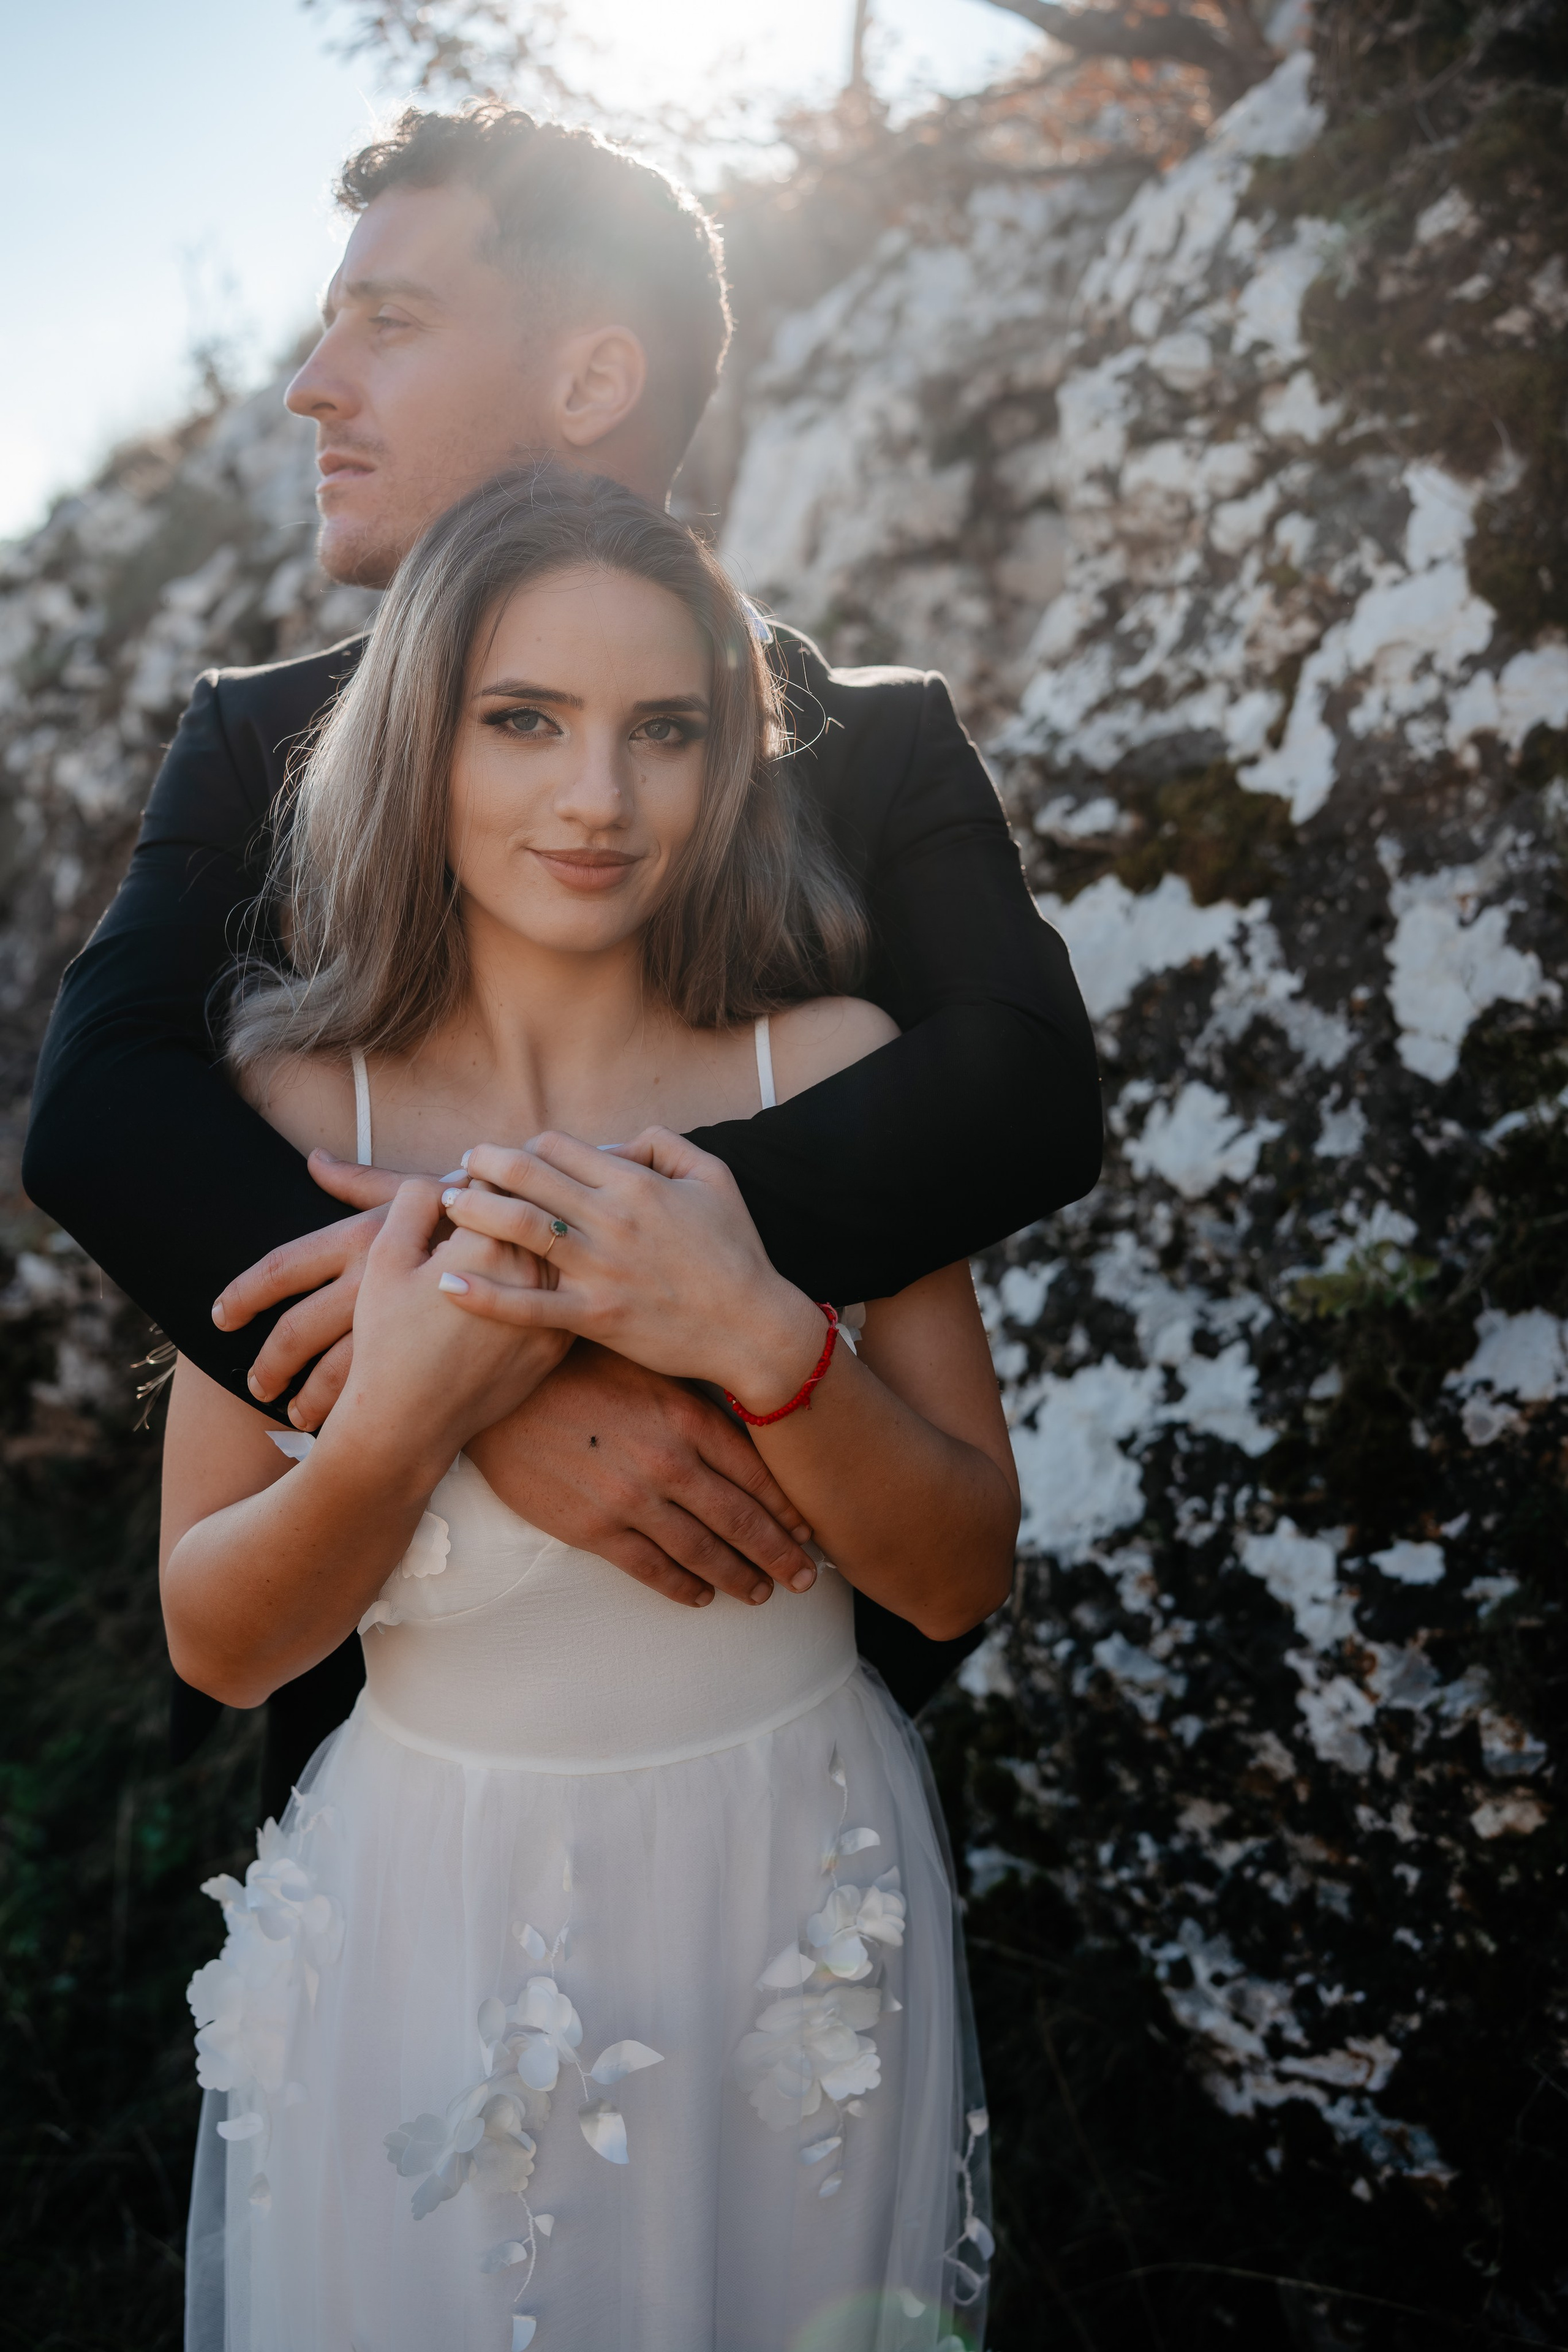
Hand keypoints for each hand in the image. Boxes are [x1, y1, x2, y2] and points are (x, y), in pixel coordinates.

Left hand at [211, 1149, 462, 1428]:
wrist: (550, 1251)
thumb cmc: (476, 1219)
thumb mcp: (421, 1195)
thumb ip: (364, 1183)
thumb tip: (315, 1161)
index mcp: (360, 1241)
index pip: (280, 1268)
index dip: (242, 1294)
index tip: (220, 1317)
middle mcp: (371, 1284)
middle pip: (296, 1331)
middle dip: (270, 1363)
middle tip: (258, 1382)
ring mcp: (400, 1326)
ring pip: (333, 1374)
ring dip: (307, 1399)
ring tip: (294, 1415)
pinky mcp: (431, 1360)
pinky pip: (379, 1397)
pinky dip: (354, 1416)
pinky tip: (346, 1430)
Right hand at [326, 1178, 568, 1482]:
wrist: (409, 1422)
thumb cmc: (389, 1339)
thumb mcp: (386, 1258)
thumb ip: (416, 1200)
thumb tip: (452, 1175)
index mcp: (490, 1244)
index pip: (498, 1182)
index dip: (478, 1177)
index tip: (468, 1183)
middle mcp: (533, 1274)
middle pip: (537, 1212)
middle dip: (517, 1200)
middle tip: (494, 1198)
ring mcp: (552, 1313)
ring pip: (556, 1252)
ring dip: (540, 1238)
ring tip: (511, 1238)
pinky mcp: (560, 1346)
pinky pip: (564, 1296)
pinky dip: (552, 1280)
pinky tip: (525, 1283)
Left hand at [440, 1130, 825, 1410]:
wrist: (754, 1327)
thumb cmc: (736, 1250)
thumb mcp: (714, 1176)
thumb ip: (663, 1145)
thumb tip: (613, 1142)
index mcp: (636, 1184)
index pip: (559, 1147)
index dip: (525, 1147)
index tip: (506, 1157)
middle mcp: (613, 1220)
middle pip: (529, 1178)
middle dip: (485, 1166)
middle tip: (460, 1167)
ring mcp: (601, 1270)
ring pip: (520, 1229)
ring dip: (474, 1210)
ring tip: (446, 1203)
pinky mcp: (596, 1318)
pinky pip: (529, 1305)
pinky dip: (483, 1294)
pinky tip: (447, 1282)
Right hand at [467, 1344, 817, 1607]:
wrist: (500, 1388)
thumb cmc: (576, 1365)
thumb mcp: (646, 1366)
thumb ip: (693, 1400)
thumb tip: (745, 1422)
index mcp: (687, 1417)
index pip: (757, 1474)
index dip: (789, 1508)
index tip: (811, 1530)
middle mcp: (669, 1463)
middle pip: (742, 1520)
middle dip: (781, 1554)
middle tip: (807, 1577)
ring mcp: (632, 1500)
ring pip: (703, 1553)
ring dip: (739, 1577)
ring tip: (761, 1593)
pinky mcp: (594, 1528)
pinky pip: (651, 1569)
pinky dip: (682, 1588)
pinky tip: (701, 1596)